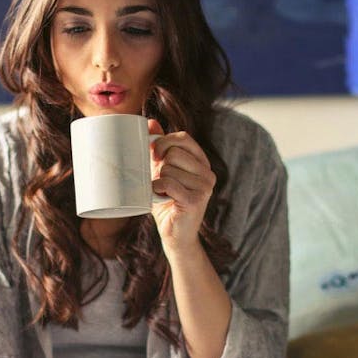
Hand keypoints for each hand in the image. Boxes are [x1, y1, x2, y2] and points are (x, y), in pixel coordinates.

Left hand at [148, 118, 215, 254]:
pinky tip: (159, 197)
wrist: (175, 234)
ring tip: (162, 193)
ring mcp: (205, 187)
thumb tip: (150, 122)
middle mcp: (207, 173)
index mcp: (201, 162)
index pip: (183, 138)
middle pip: (174, 152)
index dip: (164, 141)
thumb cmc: (167, 202)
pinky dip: (157, 189)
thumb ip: (160, 148)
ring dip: (158, 181)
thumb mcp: (162, 171)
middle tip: (159, 180)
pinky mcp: (196, 200)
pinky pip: (168, 183)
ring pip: (169, 169)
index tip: (154, 154)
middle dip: (160, 165)